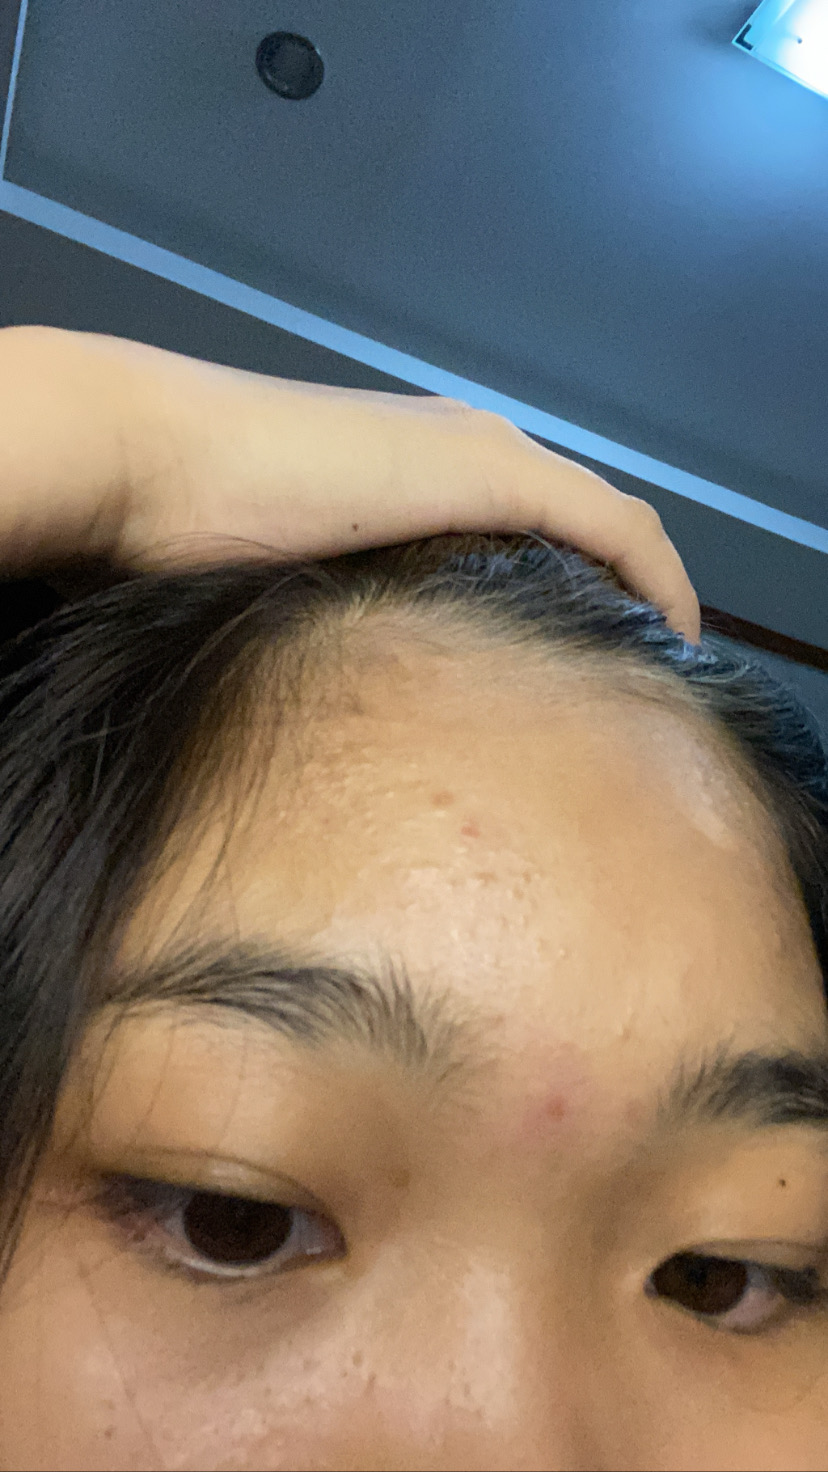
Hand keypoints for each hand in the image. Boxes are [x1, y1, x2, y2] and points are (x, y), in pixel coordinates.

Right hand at [0, 326, 699, 640]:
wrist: (147, 459)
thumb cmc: (191, 520)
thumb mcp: (285, 569)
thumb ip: (341, 595)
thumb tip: (357, 668)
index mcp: (416, 460)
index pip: (528, 516)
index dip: (576, 577)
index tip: (589, 651)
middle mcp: (463, 442)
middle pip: (577, 514)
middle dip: (615, 586)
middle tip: (631, 667)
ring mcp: (481, 451)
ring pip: (602, 517)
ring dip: (639, 584)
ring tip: (655, 660)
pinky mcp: (491, 474)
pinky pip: (614, 528)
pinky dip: (655, 576)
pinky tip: (674, 634)